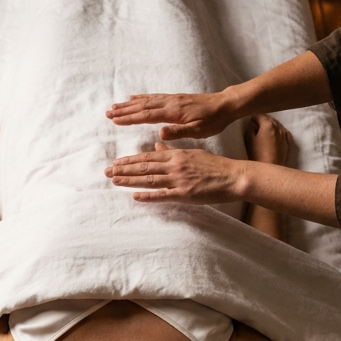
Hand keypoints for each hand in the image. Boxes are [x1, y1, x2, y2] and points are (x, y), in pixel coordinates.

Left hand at [105, 142, 245, 203]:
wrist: (233, 176)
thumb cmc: (214, 165)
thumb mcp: (192, 153)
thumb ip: (172, 150)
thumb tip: (156, 144)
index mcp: (176, 155)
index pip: (147, 156)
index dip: (130, 160)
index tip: (116, 163)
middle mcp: (174, 165)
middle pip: (144, 167)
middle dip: (124, 169)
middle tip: (107, 172)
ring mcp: (179, 180)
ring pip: (149, 179)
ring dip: (130, 180)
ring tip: (114, 181)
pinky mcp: (185, 194)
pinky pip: (163, 195)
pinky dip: (148, 196)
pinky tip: (135, 196)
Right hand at [106, 90, 238, 139]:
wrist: (225, 105)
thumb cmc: (213, 121)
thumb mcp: (199, 131)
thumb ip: (179, 132)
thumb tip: (160, 133)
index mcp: (174, 112)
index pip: (147, 115)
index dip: (130, 118)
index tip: (115, 120)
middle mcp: (170, 103)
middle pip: (142, 106)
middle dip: (124, 110)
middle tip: (108, 113)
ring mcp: (172, 99)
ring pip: (146, 101)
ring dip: (129, 104)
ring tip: (115, 106)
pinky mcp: (175, 98)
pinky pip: (154, 97)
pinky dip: (141, 98)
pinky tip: (134, 98)